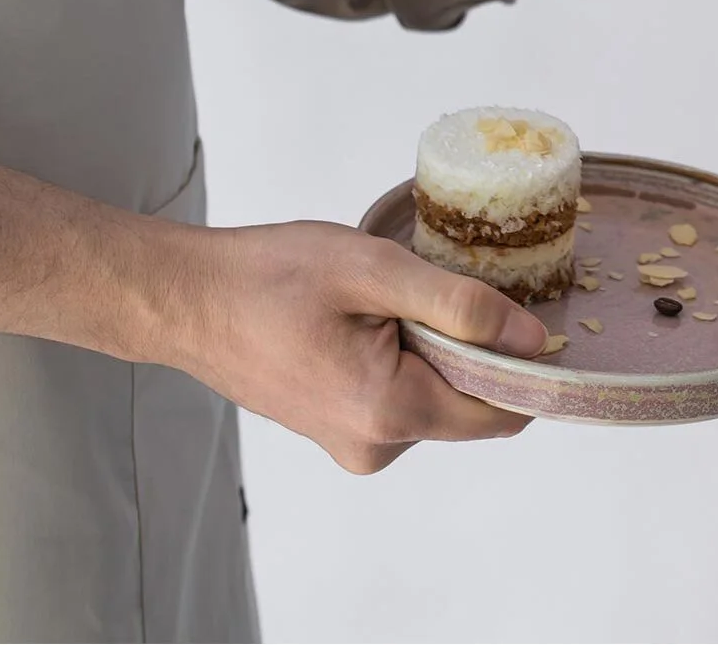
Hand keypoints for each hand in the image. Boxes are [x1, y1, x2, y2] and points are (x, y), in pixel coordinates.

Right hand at [172, 221, 545, 473]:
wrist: (185, 300)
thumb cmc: (268, 276)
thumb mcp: (375, 271)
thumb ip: (461, 307)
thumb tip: (532, 340)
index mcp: (390, 412)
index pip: (503, 412)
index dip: (527, 366)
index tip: (529, 313)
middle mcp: (375, 446)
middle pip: (473, 406)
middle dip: (477, 351)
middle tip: (445, 291)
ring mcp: (353, 445)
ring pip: (439, 399)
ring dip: (438, 352)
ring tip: (394, 303)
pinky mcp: (339, 431)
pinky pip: (404, 399)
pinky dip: (408, 361)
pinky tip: (373, 321)